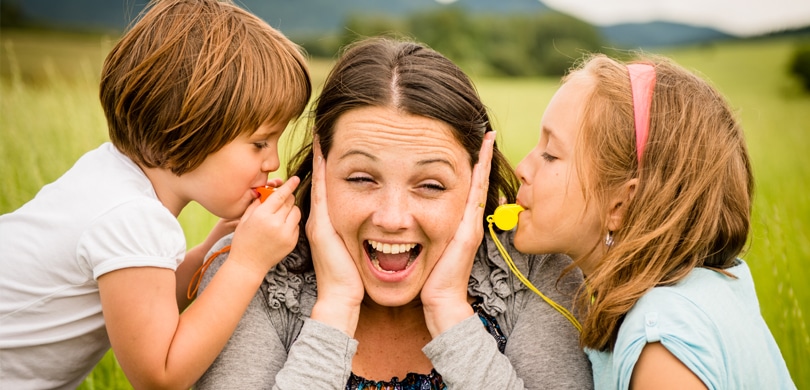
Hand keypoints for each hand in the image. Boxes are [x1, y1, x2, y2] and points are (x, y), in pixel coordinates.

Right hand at [228, 176, 300, 274]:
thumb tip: (268, 192)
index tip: (296, 179)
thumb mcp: (245, 219)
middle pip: (290, 202)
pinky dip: (291, 223)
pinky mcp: (292, 242)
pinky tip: (280, 228)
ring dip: (290, 210)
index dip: (289, 185)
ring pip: (296, 212)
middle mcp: (276, 224)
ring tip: (280, 216)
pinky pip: (297, 225)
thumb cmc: (243, 240)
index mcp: (263, 215)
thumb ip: (257, 203)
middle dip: (287, 198)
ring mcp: (286, 234)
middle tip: (280, 201)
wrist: (248, 265)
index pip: (281, 195)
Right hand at [307, 139, 363, 335]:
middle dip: (324, 156)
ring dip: (321, 158)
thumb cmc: (354, 278)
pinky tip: (325, 152)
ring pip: (319, 181)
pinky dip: (322, 171)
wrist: (342, 298)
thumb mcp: (358, 250)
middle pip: (322, 180)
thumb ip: (363, 235)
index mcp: (331, 224)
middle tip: (325, 132)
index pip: (331, 189)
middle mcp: (321, 219)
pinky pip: (321, 191)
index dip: (332, 167)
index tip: (337, 145)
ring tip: (323, 135)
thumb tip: (382, 224)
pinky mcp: (321, 225)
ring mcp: (318, 221)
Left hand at [421, 131, 495, 336]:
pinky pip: (477, 195)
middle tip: (483, 130)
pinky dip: (480, 174)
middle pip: (475, 180)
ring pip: (479, 183)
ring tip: (486, 135)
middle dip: (479, 155)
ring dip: (482, 159)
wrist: (438, 300)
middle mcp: (466, 220)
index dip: (467, 166)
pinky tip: (481, 156)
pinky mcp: (469, 230)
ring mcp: (470, 224)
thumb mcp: (422, 248)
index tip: (468, 143)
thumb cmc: (426, 277)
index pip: (461, 187)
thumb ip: (417, 232)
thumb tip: (401, 220)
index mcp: (453, 222)